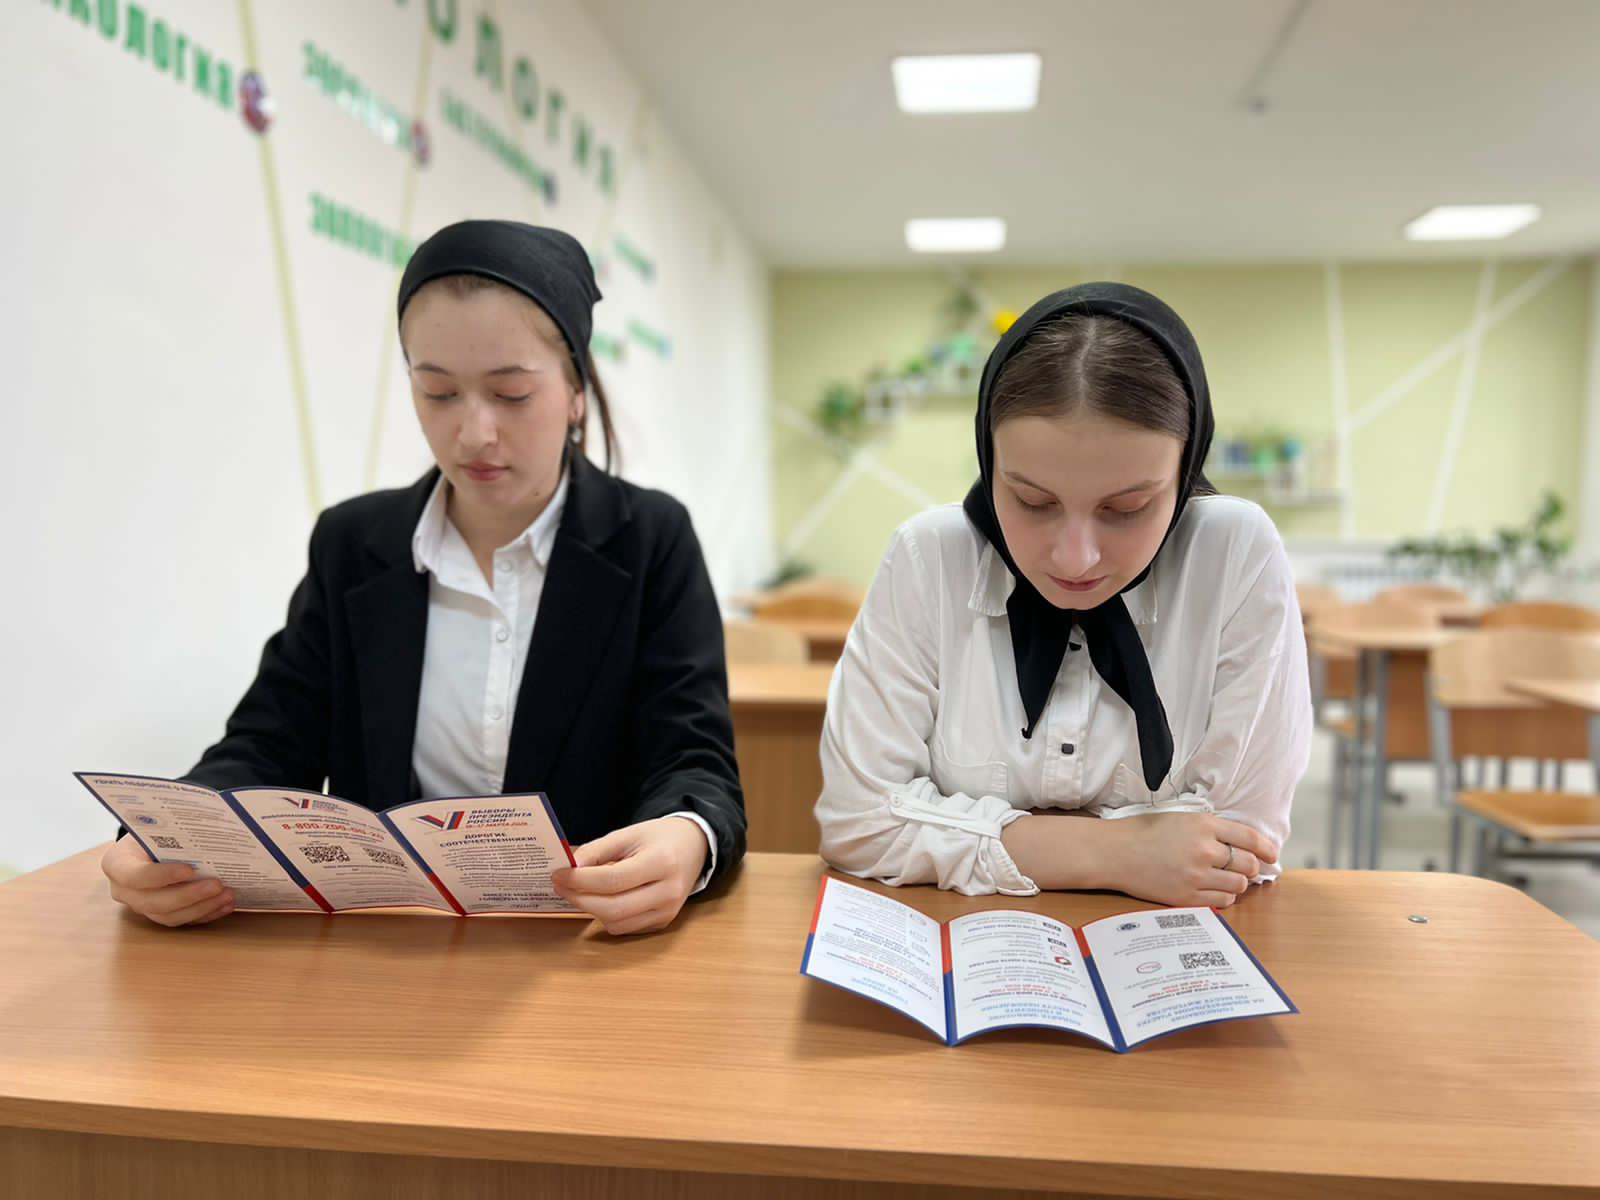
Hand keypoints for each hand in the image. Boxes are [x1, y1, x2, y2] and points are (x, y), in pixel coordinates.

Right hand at [101, 836, 235, 926]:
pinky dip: (206, 914)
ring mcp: (142, 906)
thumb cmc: (152, 832)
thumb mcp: (155, 824)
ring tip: (227, 894)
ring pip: (170, 916)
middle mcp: (124, 890)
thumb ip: (172, 826)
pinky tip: (225, 905)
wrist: (148, 844)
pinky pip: (183, 920)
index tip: (190, 870)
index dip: (162, 876)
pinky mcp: (161, 914)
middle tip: (217, 885)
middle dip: (189, 895)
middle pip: (154, 902)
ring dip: (202, 907)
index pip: (135, 876)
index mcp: (117, 864)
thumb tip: (209, 819)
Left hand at [551, 817, 708, 935]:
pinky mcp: (663, 922)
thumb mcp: (628, 834)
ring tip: (580, 891)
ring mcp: (668, 911)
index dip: (581, 880)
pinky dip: (607, 917)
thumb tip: (568, 869)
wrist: (694, 847)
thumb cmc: (659, 838)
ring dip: (591, 910)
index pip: (613, 880)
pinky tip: (602, 899)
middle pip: (613, 908)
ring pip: (617, 923)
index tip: (559, 875)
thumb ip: (597, 851)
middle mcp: (668, 891)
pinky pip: (625, 928)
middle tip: (560, 886)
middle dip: (580, 899)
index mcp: (662, 862)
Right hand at [1101, 813, 1277, 908]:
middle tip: (1245, 868)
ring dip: (1238, 882)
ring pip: (1238, 885)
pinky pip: (1222, 901)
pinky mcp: (1187, 896)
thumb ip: (1212, 829)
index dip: (1266, 848)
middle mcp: (1204, 850)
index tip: (1271, 854)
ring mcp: (1196, 875)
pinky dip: (1225, 896)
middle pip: (1248, 864)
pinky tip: (1215, 889)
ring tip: (1226, 878)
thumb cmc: (1145, 832)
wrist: (1116, 852)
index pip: (1250, 838)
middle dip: (1251, 867)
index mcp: (1204, 825)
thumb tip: (1243, 845)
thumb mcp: (1182, 818)